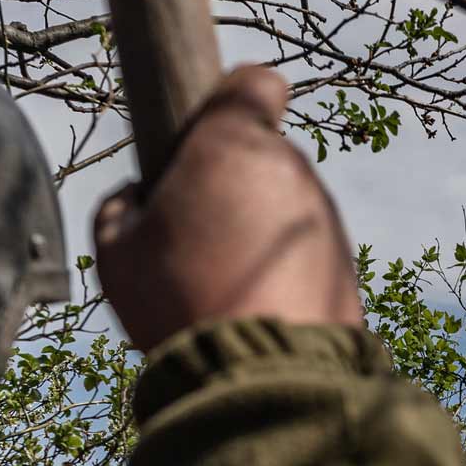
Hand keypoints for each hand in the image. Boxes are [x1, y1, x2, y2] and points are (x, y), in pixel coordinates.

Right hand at [94, 66, 363, 350]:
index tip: (212, 135)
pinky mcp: (349, 269)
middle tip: (199, 237)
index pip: (254, 84)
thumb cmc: (181, 304)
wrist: (262, 380)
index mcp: (233, 144)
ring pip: (288, 211)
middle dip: (237, 186)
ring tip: (228, 288)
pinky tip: (261, 312)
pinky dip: (290, 273)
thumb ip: (123, 206)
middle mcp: (293, 171)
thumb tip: (140, 200)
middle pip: (265, 159)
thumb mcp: (116, 251)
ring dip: (263, 235)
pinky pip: (309, 257)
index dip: (233, 102)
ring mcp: (328, 221)